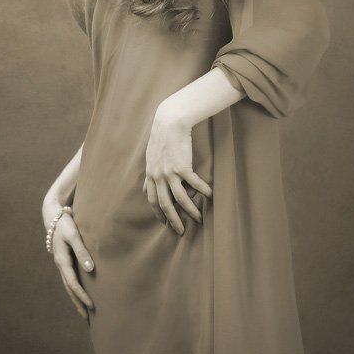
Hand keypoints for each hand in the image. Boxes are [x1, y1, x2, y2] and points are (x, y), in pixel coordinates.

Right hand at [42, 197, 94, 320]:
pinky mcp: (64, 260)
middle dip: (78, 303)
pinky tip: (79, 294)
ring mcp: (61, 264)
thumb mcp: (74, 235)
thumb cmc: (65, 224)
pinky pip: (69, 279)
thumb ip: (82, 250)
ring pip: (68, 285)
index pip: (73, 283)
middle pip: (69, 289)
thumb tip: (90, 269)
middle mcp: (60, 265)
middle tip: (87, 318)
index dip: (82, 296)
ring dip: (75, 298)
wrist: (53, 216)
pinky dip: (74, 289)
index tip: (91, 306)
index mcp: (62, 261)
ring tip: (84, 312)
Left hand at [142, 108, 212, 234]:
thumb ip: (149, 173)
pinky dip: (202, 190)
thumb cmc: (161, 137)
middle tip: (180, 231)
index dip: (159, 214)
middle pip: (165, 204)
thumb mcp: (150, 156)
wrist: (169, 121)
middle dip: (173, 220)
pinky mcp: (182, 166)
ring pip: (180, 199)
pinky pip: (194, 184)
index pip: (152, 200)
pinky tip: (209, 195)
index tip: (165, 223)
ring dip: (190, 211)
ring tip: (199, 219)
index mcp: (151, 174)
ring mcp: (170, 172)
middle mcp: (158, 176)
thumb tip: (144, 187)